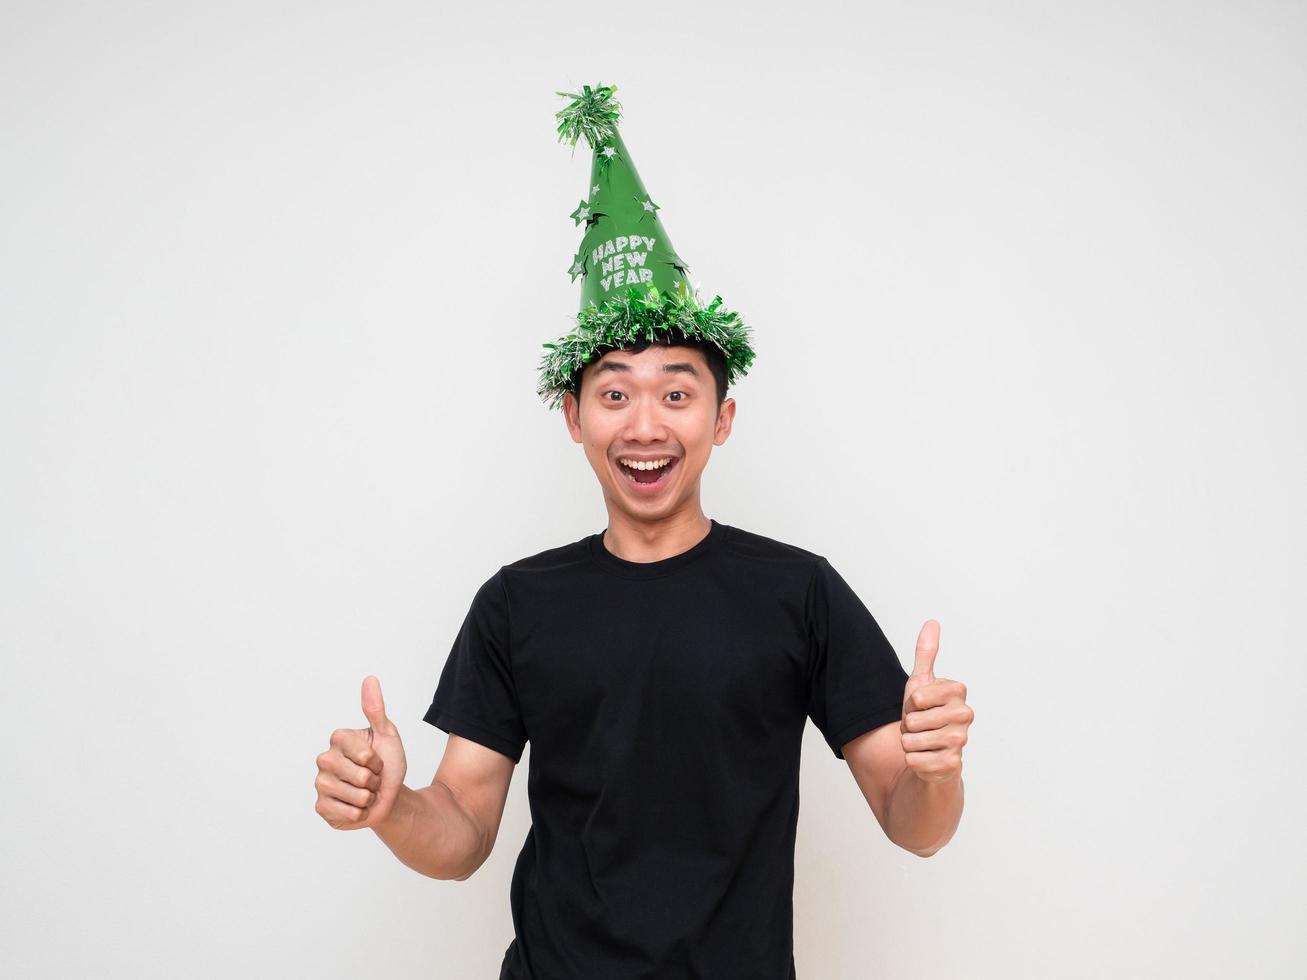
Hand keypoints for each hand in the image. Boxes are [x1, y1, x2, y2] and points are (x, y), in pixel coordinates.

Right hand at [314, 675, 408, 829]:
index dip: (378, 760)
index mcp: (338, 739)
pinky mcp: (321, 807)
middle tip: (371, 778)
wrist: (388, 795)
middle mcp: (324, 759)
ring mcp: (320, 784)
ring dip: (369, 798)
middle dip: (374, 781)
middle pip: (361, 777)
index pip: (365, 754)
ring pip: (356, 796)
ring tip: (365, 792)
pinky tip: (356, 806)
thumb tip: (370, 679)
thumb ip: (376, 709)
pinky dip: (360, 813)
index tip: (375, 759)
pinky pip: (349, 814)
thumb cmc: (387, 764)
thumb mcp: (387, 734)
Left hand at [900, 620, 971, 783]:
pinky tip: (926, 759)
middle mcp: (965, 715)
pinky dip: (913, 761)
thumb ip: (926, 653)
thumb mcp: (920, 683)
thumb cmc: (925, 716)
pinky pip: (915, 761)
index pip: (917, 696)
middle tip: (920, 727)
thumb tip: (932, 622)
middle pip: (913, 720)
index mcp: (958, 692)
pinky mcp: (953, 765)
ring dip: (909, 744)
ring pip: (911, 741)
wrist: (930, 754)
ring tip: (922, 742)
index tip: (921, 706)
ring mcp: (961, 741)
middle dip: (908, 726)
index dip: (911, 704)